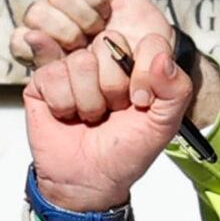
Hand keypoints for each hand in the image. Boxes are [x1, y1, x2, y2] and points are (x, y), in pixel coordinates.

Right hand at [11, 0, 219, 133]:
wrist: (88, 179)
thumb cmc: (125, 151)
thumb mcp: (162, 125)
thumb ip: (176, 91)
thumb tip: (162, 57)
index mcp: (136, 66)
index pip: (148, 41)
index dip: (145, 72)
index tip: (141, 100)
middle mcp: (104, 60)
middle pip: (110, 46)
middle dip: (113, 90)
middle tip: (110, 110)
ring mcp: (72, 65)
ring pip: (80, 62)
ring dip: (87, 101)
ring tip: (88, 114)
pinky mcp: (43, 76)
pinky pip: (53, 76)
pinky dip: (63, 104)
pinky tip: (65, 113)